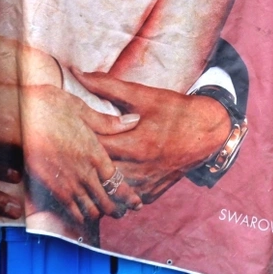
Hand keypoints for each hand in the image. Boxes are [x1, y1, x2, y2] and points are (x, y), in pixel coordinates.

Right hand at [0, 84, 142, 224]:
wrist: (20, 109)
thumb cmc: (52, 105)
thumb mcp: (83, 110)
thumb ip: (109, 122)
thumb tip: (134, 121)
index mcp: (95, 153)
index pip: (119, 184)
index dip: (129, 198)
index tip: (136, 204)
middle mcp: (83, 171)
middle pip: (107, 202)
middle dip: (116, 209)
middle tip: (120, 211)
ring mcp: (65, 181)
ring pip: (89, 210)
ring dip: (98, 214)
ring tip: (102, 214)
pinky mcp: (48, 185)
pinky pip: (69, 209)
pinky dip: (78, 215)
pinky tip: (81, 214)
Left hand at [75, 71, 230, 203]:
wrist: (208, 131)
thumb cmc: (175, 111)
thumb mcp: (144, 95)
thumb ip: (108, 86)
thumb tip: (78, 73)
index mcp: (137, 144)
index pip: (96, 146)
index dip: (78, 138)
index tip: (65, 130)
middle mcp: (141, 169)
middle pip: (99, 172)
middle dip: (83, 160)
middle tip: (67, 149)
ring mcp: (147, 185)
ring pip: (109, 191)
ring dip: (96, 179)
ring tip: (82, 166)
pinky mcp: (152, 194)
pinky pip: (124, 199)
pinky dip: (113, 191)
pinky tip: (103, 181)